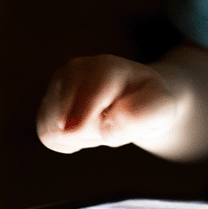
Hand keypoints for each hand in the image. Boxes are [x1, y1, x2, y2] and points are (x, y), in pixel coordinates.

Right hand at [37, 54, 177, 153]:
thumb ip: (141, 115)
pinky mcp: (48, 101)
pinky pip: (47, 135)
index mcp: (106, 68)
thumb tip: (108, 127)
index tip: (74, 130)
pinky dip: (67, 140)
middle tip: (113, 121)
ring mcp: (58, 84)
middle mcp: (75, 69)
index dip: (81, 115)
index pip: (88, 94)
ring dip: (80, 137)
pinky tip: (86, 127)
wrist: (137, 96)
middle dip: (90, 132)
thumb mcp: (160, 108)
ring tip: (101, 121)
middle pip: (67, 118)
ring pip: (53, 128)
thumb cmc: (151, 102)